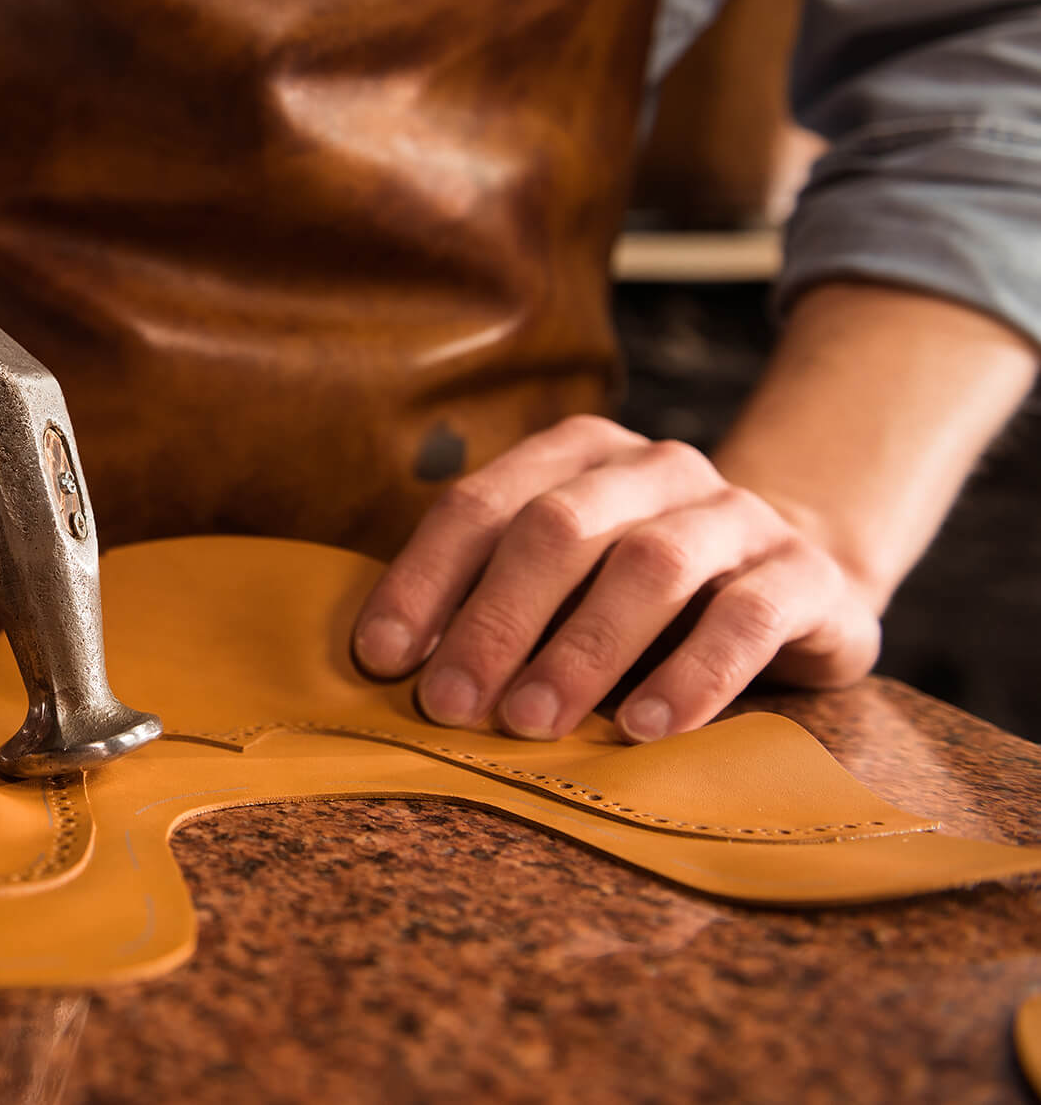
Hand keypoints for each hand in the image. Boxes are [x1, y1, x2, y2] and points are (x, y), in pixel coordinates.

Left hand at [352, 415, 881, 741]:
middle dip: (493, 620)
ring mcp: (734, 513)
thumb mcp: (564, 584)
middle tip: (448, 706)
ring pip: (649, 564)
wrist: (795, 581)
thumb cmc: (640, 596)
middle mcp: (653, 467)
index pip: (482, 504)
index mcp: (577, 455)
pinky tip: (644, 728)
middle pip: (557, 527)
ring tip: (530, 723)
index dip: (425, 578)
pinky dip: (691, 675)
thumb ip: (494, 603)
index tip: (381, 657)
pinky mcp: (802, 573)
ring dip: (579, 650)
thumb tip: (399, 666)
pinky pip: (746, 617)